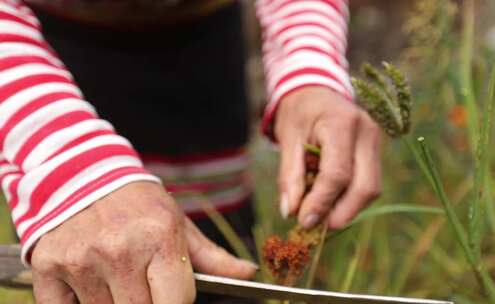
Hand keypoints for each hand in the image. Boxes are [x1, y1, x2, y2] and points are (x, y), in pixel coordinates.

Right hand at [31, 181, 256, 303]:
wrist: (81, 174)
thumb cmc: (138, 204)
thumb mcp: (178, 222)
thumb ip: (211, 257)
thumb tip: (249, 274)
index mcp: (158, 237)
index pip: (177, 303)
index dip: (179, 303)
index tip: (173, 295)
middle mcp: (118, 250)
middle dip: (147, 303)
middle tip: (143, 285)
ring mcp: (80, 261)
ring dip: (114, 302)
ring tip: (117, 277)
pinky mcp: (48, 267)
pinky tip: (90, 283)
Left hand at [275, 86, 381, 229]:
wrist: (316, 89)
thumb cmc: (299, 112)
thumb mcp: (287, 139)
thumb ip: (290, 176)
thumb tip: (291, 213)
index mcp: (342, 124)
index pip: (338, 174)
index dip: (321, 202)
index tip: (303, 221)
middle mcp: (367, 132)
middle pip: (364, 187)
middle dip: (341, 213)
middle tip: (315, 226)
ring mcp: (376, 141)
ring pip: (371, 189)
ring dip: (346, 208)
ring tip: (319, 211)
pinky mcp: (376, 151)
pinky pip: (368, 183)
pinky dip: (349, 198)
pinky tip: (329, 199)